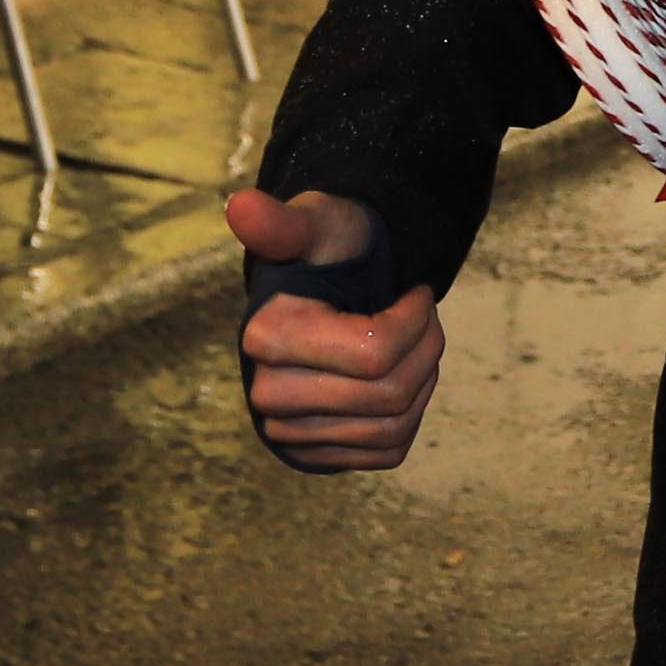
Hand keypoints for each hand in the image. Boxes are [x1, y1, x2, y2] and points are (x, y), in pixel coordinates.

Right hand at [230, 188, 442, 472]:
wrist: (322, 300)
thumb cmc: (328, 256)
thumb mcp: (319, 227)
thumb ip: (286, 222)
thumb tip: (240, 206)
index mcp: (265, 337)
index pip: (378, 353)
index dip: (417, 319)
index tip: (413, 293)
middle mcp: (266, 395)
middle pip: (391, 394)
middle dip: (424, 348)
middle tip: (418, 318)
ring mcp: (287, 434)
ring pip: (395, 425)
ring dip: (421, 379)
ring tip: (409, 345)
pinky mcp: (313, 458)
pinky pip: (388, 450)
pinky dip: (410, 414)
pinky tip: (394, 380)